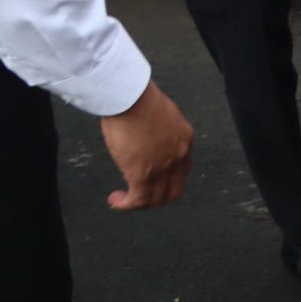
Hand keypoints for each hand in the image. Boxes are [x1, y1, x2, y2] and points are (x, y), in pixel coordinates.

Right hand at [99, 81, 192, 210]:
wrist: (130, 97)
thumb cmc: (139, 100)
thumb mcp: (162, 116)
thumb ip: (161, 132)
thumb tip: (148, 139)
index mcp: (185, 139)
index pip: (182, 171)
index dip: (167, 180)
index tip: (152, 181)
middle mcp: (179, 156)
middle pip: (173, 191)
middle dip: (156, 198)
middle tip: (138, 196)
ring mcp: (163, 167)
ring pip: (155, 199)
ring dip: (138, 204)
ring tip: (123, 199)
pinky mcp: (142, 174)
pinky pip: (138, 200)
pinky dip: (126, 204)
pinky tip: (115, 200)